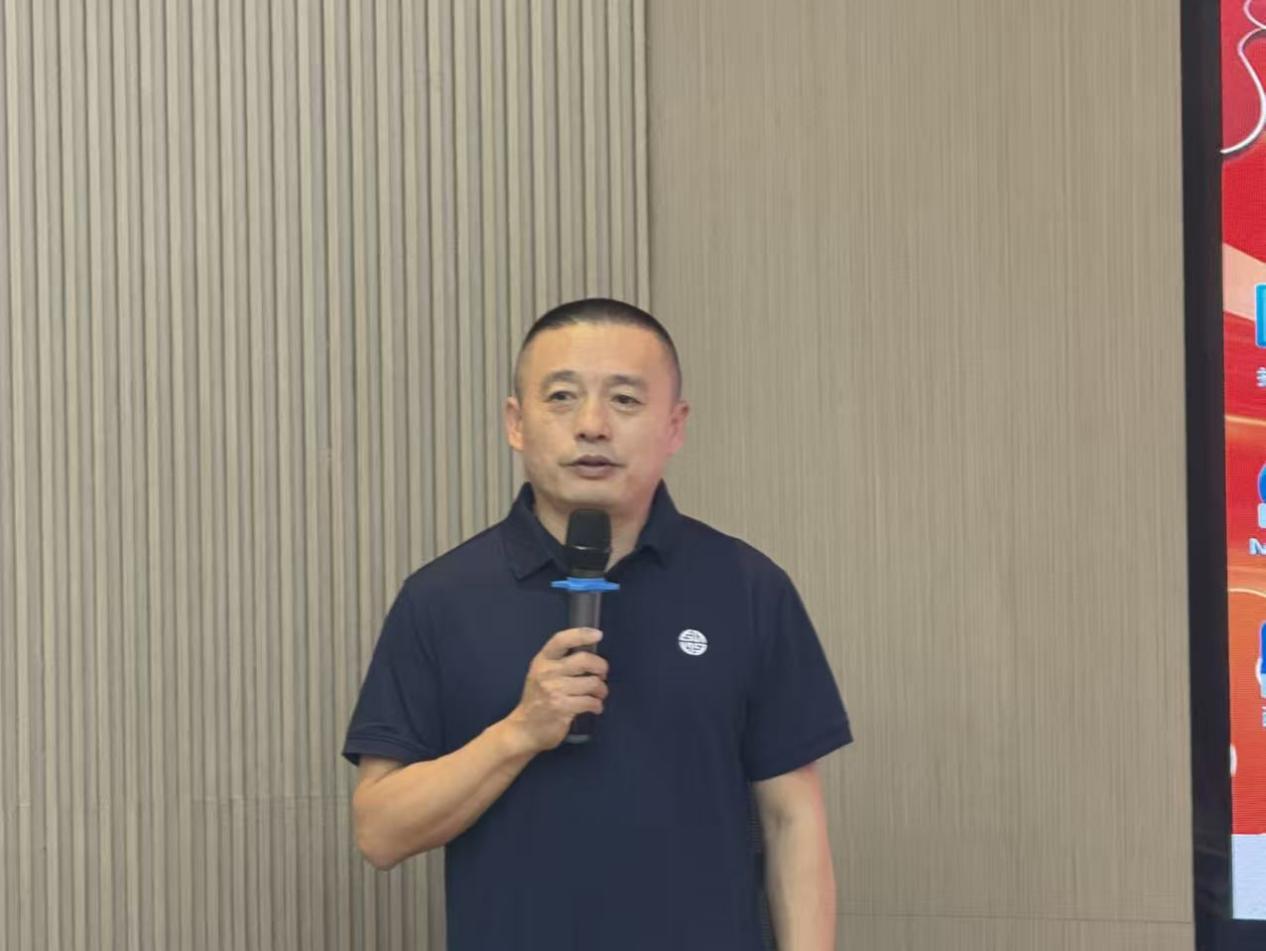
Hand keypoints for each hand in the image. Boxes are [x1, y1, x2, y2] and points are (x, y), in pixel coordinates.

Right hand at [505, 627, 608, 753]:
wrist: (524, 729)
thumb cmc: (537, 700)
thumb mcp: (541, 674)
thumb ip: (559, 662)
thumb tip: (590, 655)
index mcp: (542, 660)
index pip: (561, 640)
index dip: (582, 634)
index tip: (598, 635)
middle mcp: (547, 672)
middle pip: (584, 660)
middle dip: (601, 666)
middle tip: (602, 674)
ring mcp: (554, 690)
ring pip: (592, 682)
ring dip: (601, 690)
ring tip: (598, 694)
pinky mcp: (562, 708)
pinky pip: (590, 701)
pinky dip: (597, 705)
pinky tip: (594, 707)